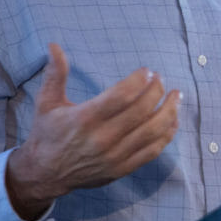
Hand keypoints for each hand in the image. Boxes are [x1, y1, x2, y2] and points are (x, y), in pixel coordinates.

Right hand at [5, 43, 180, 218]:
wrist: (44, 174)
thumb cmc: (47, 133)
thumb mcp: (46, 102)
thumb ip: (55, 74)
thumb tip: (54, 45)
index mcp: (84, 119)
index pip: (122, 96)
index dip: (139, 81)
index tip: (147, 71)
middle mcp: (102, 139)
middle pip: (141, 111)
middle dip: (157, 91)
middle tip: (160, 79)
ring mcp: (115, 156)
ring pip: (152, 131)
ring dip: (170, 110)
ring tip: (176, 95)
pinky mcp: (122, 169)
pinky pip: (153, 150)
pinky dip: (168, 134)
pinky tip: (173, 119)